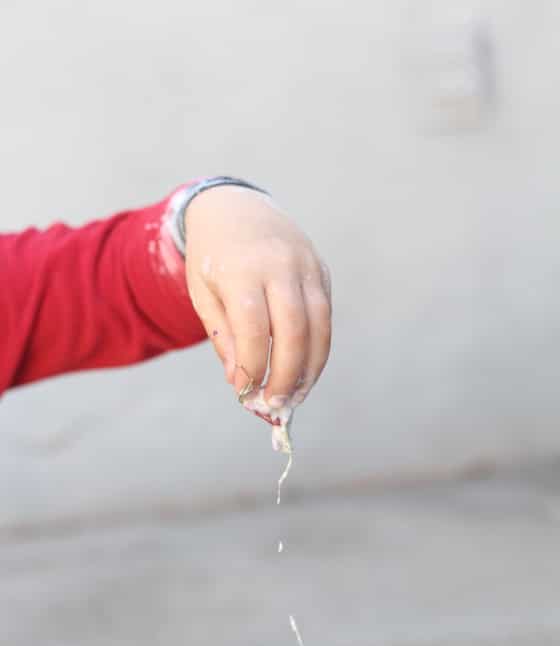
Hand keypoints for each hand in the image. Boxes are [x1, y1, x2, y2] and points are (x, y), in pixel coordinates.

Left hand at [184, 185, 331, 408]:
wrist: (235, 207)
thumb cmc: (213, 258)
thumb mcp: (203, 294)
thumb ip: (222, 336)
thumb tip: (238, 381)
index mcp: (242, 269)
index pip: (253, 326)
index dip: (252, 365)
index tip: (245, 393)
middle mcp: (279, 264)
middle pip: (292, 329)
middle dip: (285, 373)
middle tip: (275, 404)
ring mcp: (306, 265)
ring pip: (318, 325)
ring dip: (310, 367)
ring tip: (295, 396)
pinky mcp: (322, 270)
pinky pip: (326, 316)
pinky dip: (318, 348)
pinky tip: (305, 371)